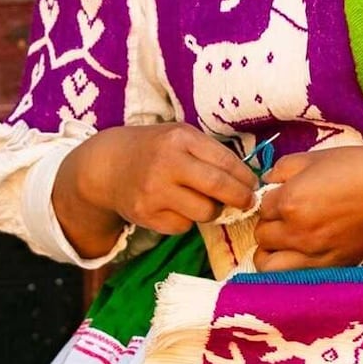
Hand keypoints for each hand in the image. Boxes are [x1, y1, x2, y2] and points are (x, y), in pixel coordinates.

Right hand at [54, 122, 258, 257]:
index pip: (226, 162)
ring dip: (212, 211)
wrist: (108, 165)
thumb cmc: (155, 149)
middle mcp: (167, 163)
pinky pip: (183, 226)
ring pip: (204, 212)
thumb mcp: (180, 137)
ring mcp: (154, 191)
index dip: (246, 178)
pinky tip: (177, 207)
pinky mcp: (146, 214)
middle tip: (247, 202)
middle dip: (241, 198)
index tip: (254, 186)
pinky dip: (186, 220)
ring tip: (204, 201)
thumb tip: (247, 181)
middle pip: (219, 188)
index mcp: (180, 138)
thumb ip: (210, 154)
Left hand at [253, 147, 362, 271]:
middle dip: (270, 223)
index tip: (285, 194)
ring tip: (284, 241)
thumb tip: (267, 182)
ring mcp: (312, 254)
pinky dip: (288, 266)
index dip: (272, 198)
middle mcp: (297, 231)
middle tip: (286, 215)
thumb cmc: (360, 168)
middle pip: (262, 235)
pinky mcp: (329, 267)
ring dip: (270, 251)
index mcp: (290, 201)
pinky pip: (292, 276)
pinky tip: (299, 253)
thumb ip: (283, 168)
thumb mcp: (316, 157)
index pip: (261, 206)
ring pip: (267, 264)